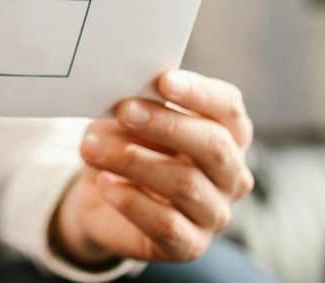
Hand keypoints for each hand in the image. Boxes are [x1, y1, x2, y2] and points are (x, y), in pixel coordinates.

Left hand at [51, 70, 254, 266]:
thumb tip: (126, 101)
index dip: (200, 93)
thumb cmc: (125, 146)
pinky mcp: (190, 245)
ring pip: (186, 184)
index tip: (164, 80)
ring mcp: (215, 212)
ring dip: (134, 161)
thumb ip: (135, 108)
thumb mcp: (125, 120)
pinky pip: (166, 223)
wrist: (101, 197)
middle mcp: (231, 173)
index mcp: (225, 133)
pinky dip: (131, 200)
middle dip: (166, 125)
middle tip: (124, 111)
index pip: (227, 108)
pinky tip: (105, 184)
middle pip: (214, 146)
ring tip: (93, 148)